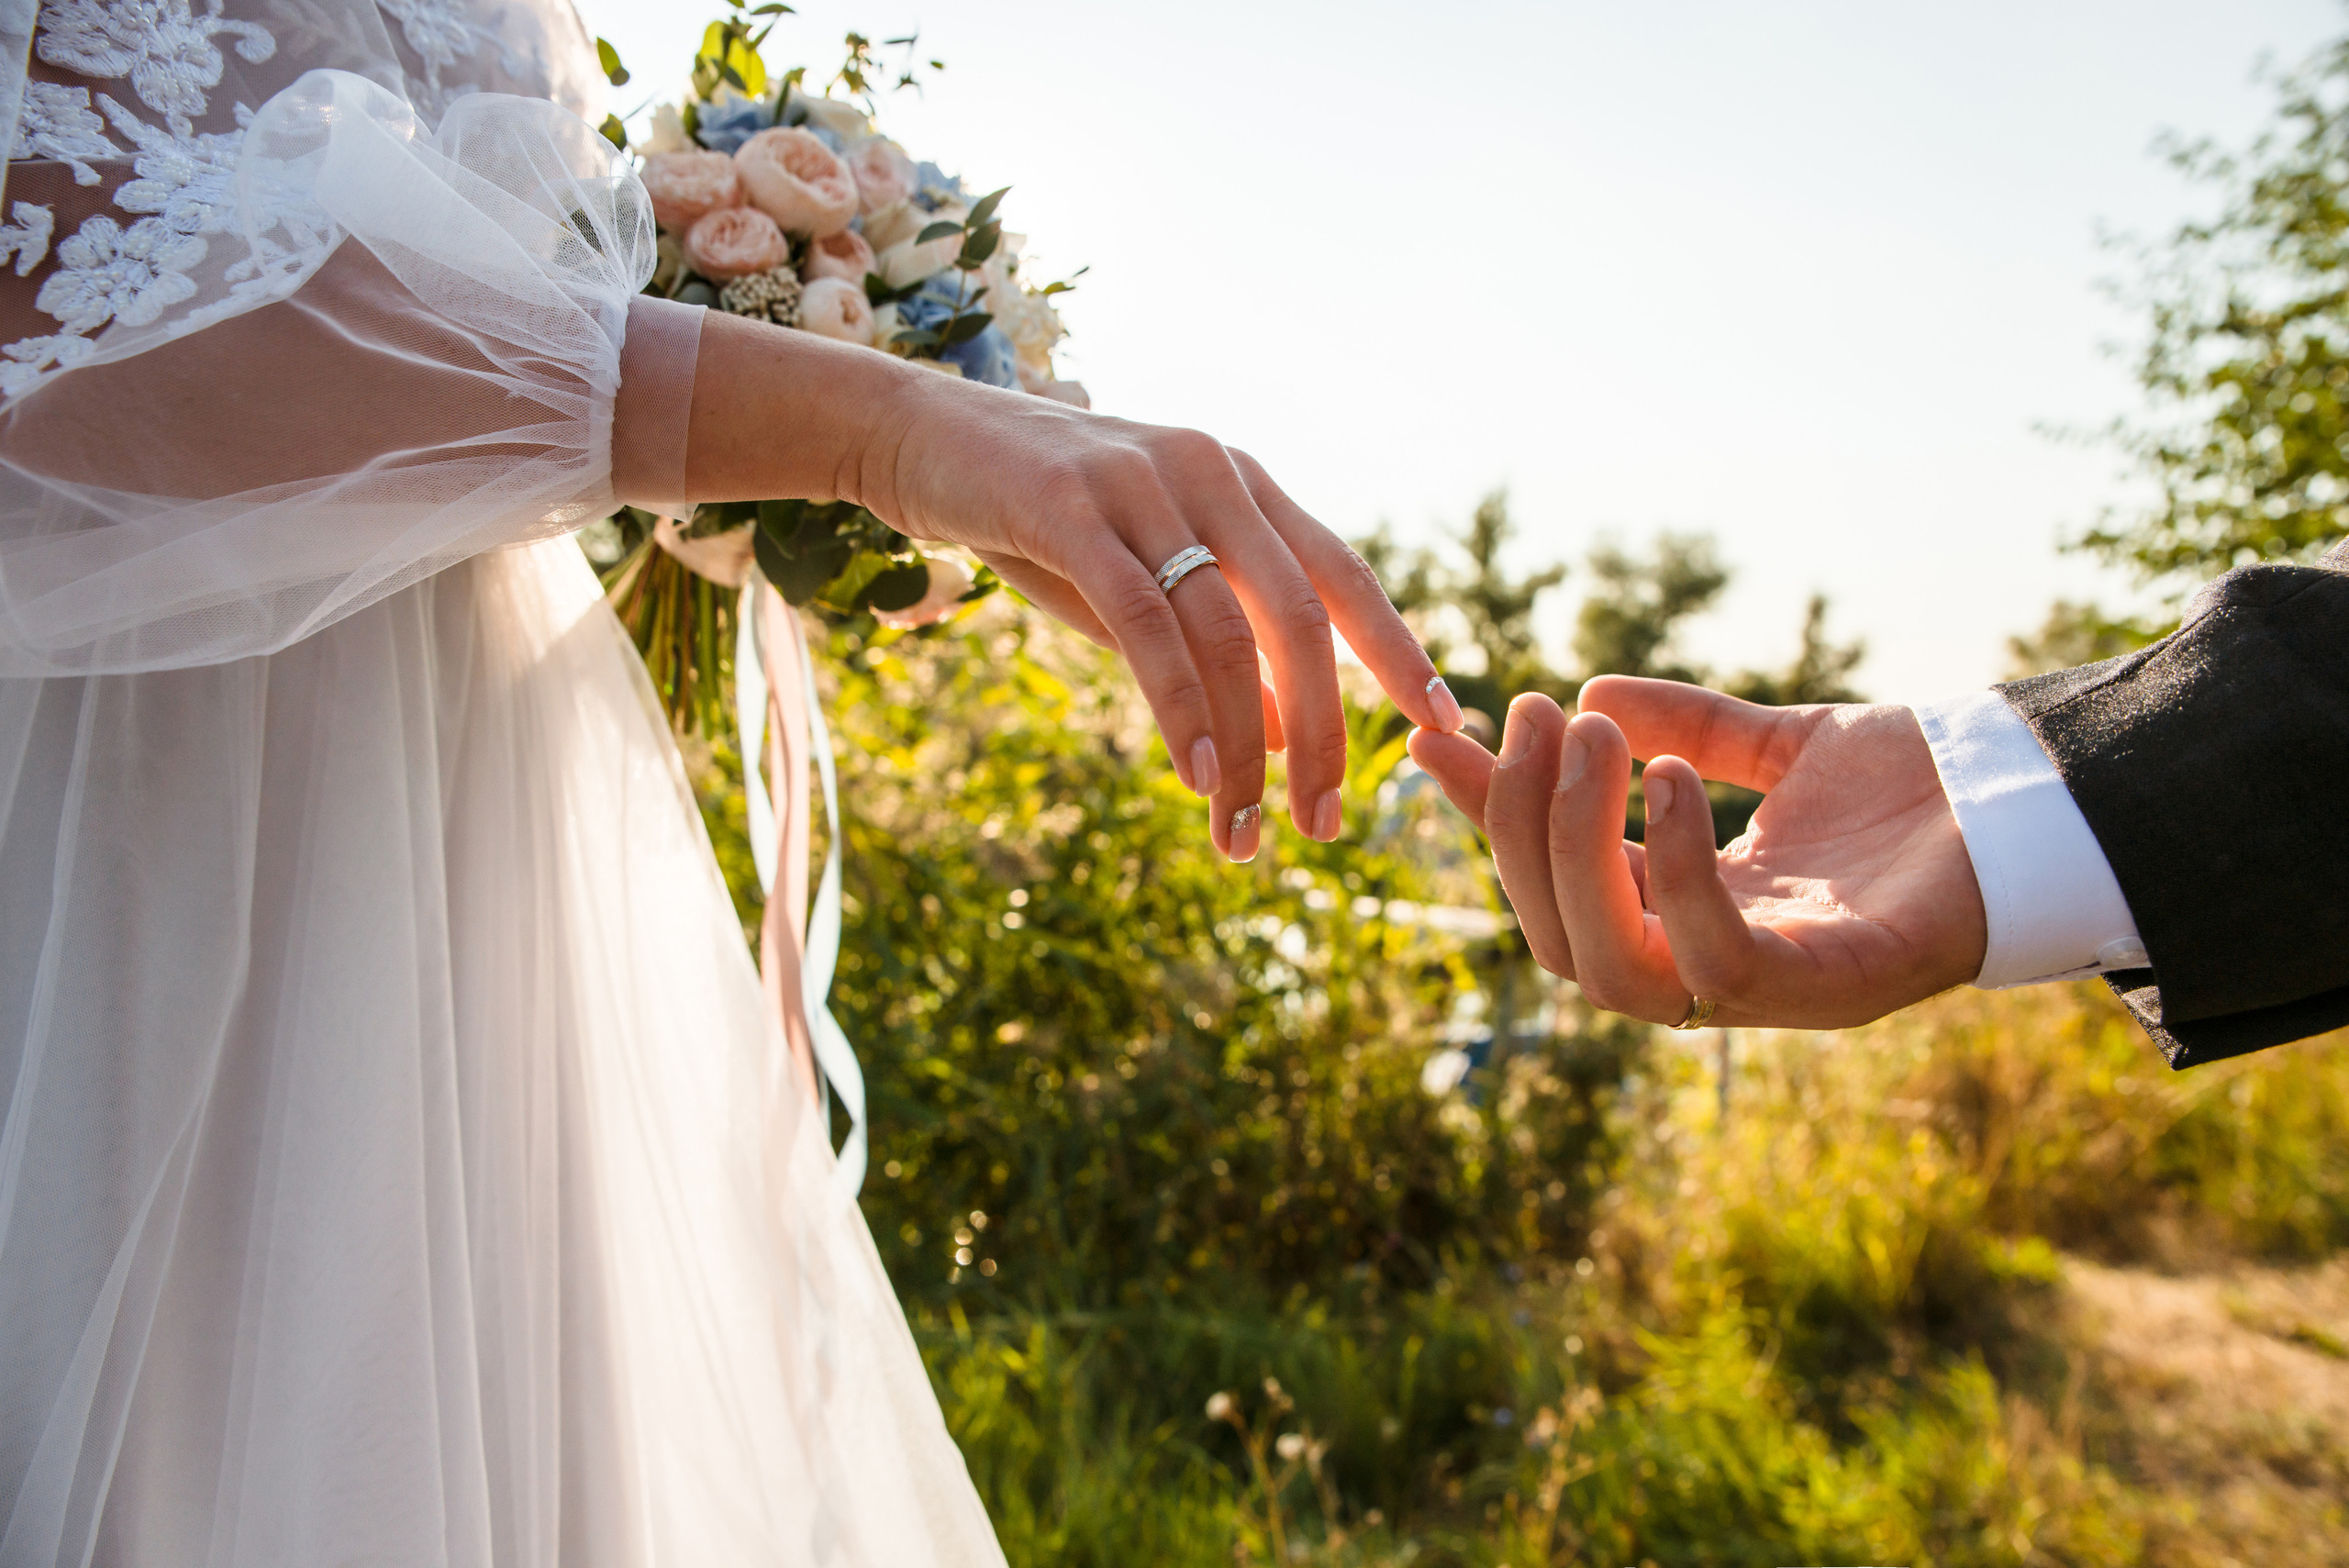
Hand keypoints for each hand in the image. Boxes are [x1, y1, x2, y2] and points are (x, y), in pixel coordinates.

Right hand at [684, 315, 1462, 860]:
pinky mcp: (1069, 507)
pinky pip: (1145, 622)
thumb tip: (1291, 733)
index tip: (1441, 726)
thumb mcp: (1141, 581)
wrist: (917, 436)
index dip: (1397, 650)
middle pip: (1302, 615)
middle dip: (1327, 730)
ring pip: (1227, 630)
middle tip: (1324, 825)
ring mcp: (1142, 483)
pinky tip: (1199, 772)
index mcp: (1240, 486)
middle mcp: (1209, 473)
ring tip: (1247, 827)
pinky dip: (1181, 705)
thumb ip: (1214, 643)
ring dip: (1249, 743)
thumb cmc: (1037, 519)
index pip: (1344, 573)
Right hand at [1406, 676, 1987, 1028]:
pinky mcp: (1832, 988)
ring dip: (1576, 852)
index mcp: (1692, 917)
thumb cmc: (1927, 791)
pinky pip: (1716, 959)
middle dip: (1523, 830)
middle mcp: (1715, 967)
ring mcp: (1769, 989)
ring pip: (1610, 970)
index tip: (1431, 738)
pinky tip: (1670, 782)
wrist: (2050, 807)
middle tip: (1534, 718)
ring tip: (1590, 743)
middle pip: (1559, 940)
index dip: (1489, 818)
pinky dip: (1677, 871)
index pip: (1555, 882)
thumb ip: (1693, 728)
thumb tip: (1589, 695)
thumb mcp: (1784, 746)